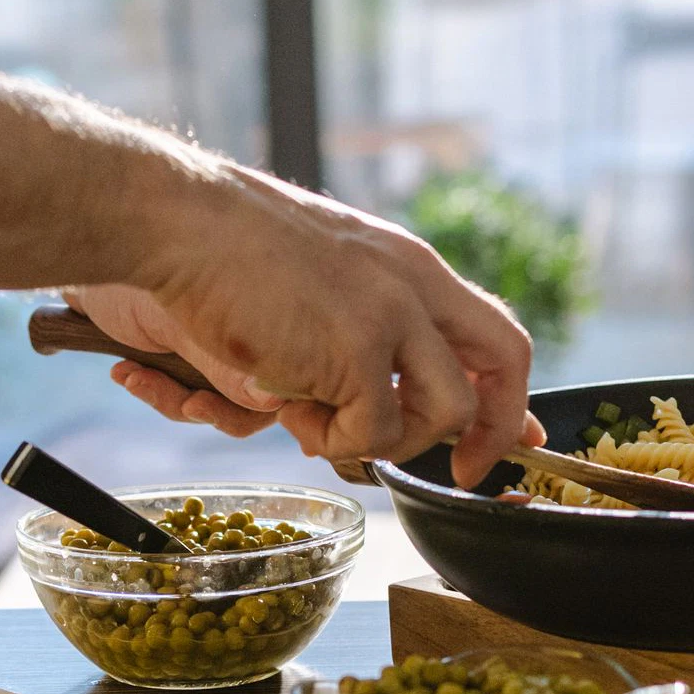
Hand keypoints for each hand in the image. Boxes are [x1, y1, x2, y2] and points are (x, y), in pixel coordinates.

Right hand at [76, 168, 538, 484]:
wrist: (185, 223)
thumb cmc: (230, 252)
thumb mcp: (326, 275)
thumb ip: (365, 318)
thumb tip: (383, 382)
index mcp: (410, 266)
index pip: (493, 330)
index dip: (508, 391)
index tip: (508, 433)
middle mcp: (415, 285)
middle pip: (506, 359)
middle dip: (495, 427)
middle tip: (463, 470)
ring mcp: (391, 316)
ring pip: (444, 412)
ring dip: (388, 440)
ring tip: (320, 421)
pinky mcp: (356, 350)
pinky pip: (372, 431)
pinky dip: (332, 439)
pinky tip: (287, 406)